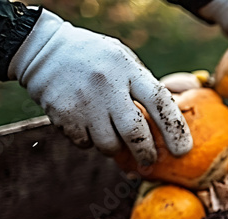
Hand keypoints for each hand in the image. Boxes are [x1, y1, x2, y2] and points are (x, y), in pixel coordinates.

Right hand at [8, 11, 190, 165]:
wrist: (43, 49)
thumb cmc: (95, 58)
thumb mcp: (124, 60)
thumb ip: (144, 86)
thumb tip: (169, 124)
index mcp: (127, 70)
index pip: (159, 103)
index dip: (175, 130)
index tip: (184, 151)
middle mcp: (106, 87)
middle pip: (135, 133)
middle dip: (146, 153)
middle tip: (150, 161)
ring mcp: (83, 103)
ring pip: (109, 145)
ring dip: (116, 148)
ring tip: (113, 136)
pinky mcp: (63, 115)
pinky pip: (85, 144)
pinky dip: (91, 142)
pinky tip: (89, 126)